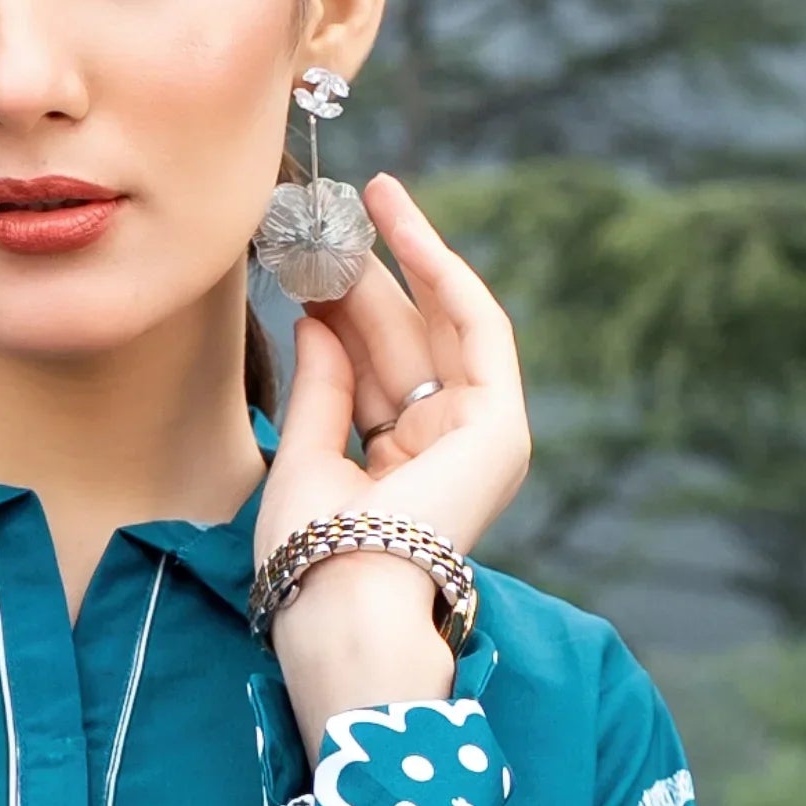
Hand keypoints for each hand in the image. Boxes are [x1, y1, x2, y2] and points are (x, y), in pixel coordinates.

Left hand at [257, 175, 533, 747]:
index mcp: (397, 474)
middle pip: (404, 344)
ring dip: (401, 264)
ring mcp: (478, 440)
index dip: (346, 310)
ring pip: (436, 329)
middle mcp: (442, 454)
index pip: (373, 373)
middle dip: (367, 277)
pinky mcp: (502, 427)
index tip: (310, 257)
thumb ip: (320, 387)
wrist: (345, 605)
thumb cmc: (313, 556)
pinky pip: (477, 329)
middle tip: (324, 216)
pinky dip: (443, 275)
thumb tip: (320, 320)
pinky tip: (403, 228)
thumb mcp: (303, 457)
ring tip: (363, 200)